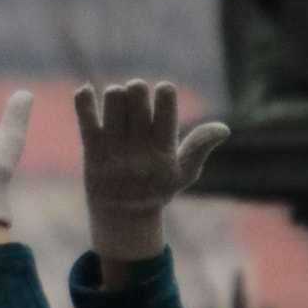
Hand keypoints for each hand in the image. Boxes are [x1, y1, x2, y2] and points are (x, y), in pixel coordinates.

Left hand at [75, 80, 229, 268]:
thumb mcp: (184, 172)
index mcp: (163, 148)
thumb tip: (224, 128)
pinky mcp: (92, 150)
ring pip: (112, 100)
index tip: (163, 91)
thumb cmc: (158, 188)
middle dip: (137, 89)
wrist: (124, 217)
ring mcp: (113, 147)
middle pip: (136, 96)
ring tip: (116, 100)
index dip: (165, 93)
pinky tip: (86, 91)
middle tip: (136, 94)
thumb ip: (200, 147)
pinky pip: (85, 119)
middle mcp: (138, 146)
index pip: (166, 110)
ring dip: (115, 94)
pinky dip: (84, 102)